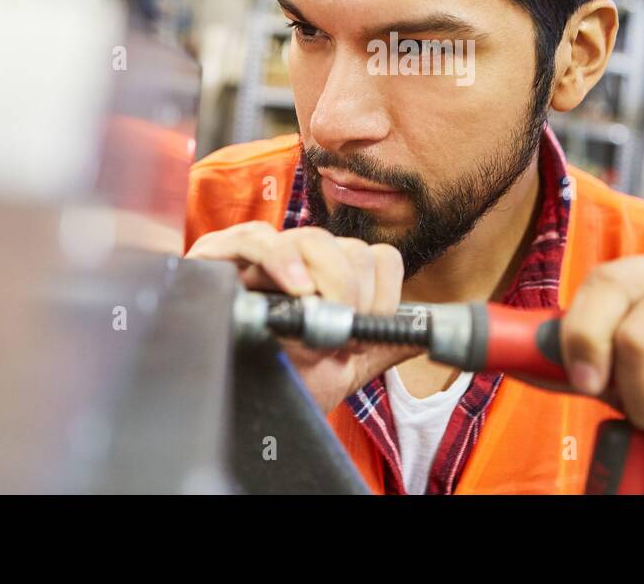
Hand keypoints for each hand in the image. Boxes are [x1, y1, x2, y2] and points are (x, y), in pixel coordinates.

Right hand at [187, 221, 421, 412]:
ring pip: (311, 239)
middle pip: (349, 248)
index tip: (367, 329)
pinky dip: (281, 260)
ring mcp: (261, 253)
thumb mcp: (343, 368)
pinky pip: (255, 238)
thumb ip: (382, 345)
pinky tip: (296, 291)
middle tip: (341, 334)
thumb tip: (425, 331)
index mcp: (330, 275)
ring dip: (329, 280)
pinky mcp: (219, 254)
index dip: (381, 292)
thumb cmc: (283, 378)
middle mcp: (300, 258)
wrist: (235, 405)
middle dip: (354, 294)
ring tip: (322, 314)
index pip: (375, 257)